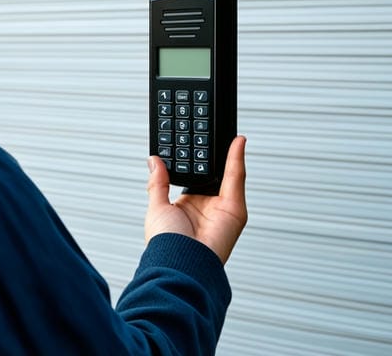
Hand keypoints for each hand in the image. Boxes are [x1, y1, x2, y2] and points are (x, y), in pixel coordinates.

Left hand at [145, 136, 247, 263]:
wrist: (179, 261)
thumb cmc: (166, 244)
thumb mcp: (156, 206)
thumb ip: (158, 182)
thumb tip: (154, 161)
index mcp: (187, 207)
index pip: (195, 177)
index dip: (196, 161)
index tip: (194, 142)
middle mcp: (206, 207)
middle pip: (215, 174)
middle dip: (215, 154)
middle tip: (213, 132)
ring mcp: (222, 208)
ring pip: (228, 174)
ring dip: (229, 152)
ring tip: (226, 131)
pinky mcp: (235, 209)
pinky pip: (236, 179)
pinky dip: (237, 159)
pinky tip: (236, 142)